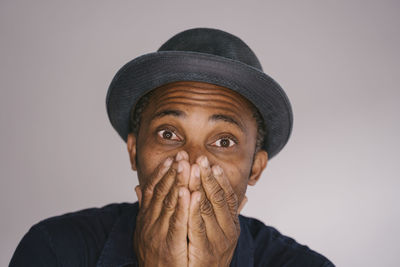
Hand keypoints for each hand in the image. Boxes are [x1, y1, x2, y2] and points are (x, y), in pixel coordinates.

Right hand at [134, 152, 190, 266]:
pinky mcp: (169, 246)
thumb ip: (144, 207)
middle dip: (172, 172)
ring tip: (186, 166)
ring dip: (178, 183)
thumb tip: (138, 187)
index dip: (162, 173)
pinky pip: (177, 223)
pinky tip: (189, 193)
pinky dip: (183, 207)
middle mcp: (149, 222)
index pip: (152, 189)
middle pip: (161, 192)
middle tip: (182, 155)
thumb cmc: (152, 255)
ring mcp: (157, 233)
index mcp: (145, 217)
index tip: (172, 158)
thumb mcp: (145, 229)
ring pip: (169, 203)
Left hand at [188, 156, 240, 266]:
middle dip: (209, 177)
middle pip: (219, 198)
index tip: (212, 164)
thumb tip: (245, 198)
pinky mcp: (205, 250)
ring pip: (208, 208)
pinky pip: (198, 225)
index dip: (220, 180)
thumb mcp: (224, 233)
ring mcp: (218, 240)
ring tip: (193, 169)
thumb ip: (231, 214)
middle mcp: (229, 230)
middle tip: (200, 159)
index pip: (228, 197)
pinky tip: (189, 194)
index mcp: (232, 224)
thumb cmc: (212, 255)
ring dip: (200, 186)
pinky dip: (193, 208)